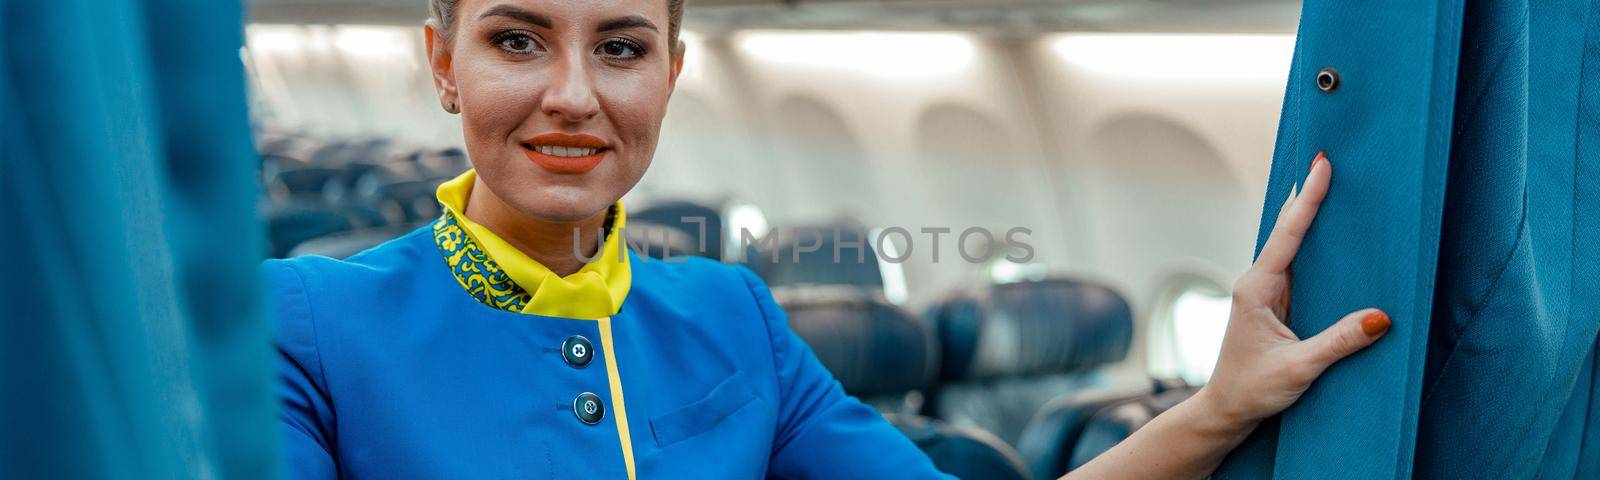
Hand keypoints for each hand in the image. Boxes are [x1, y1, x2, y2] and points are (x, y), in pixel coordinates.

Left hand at [1197, 152, 1390, 427]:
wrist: (1226, 410)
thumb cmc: (1252, 390)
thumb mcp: (1299, 368)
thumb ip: (1338, 343)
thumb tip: (1382, 317)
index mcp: (1257, 289)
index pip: (1288, 235)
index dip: (1308, 199)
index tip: (1323, 164)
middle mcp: (1260, 283)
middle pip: (1291, 231)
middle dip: (1313, 196)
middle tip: (1336, 157)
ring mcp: (1270, 293)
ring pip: (1297, 248)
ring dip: (1317, 219)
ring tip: (1343, 185)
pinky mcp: (1281, 306)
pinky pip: (1304, 269)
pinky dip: (1320, 248)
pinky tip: (1341, 237)